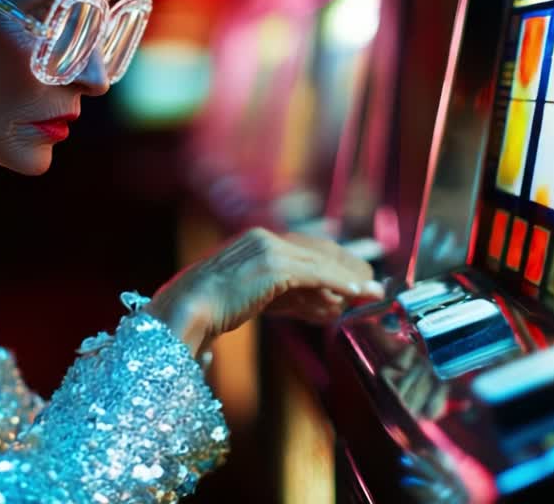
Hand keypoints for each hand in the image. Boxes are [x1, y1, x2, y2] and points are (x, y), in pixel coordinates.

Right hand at [144, 228, 384, 355]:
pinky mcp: (273, 266)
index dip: (330, 267)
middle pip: (317, 252)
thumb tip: (318, 304)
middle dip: (346, 268)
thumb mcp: (250, 300)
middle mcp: (263, 240)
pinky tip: (357, 293)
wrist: (183, 311)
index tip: (351, 282)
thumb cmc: (205, 312)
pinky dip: (340, 282)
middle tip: (371, 284)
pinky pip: (317, 274)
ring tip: (370, 292)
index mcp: (253, 244)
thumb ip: (282, 298)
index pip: (302, 252)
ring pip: (320, 263)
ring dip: (349, 278)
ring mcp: (268, 250)